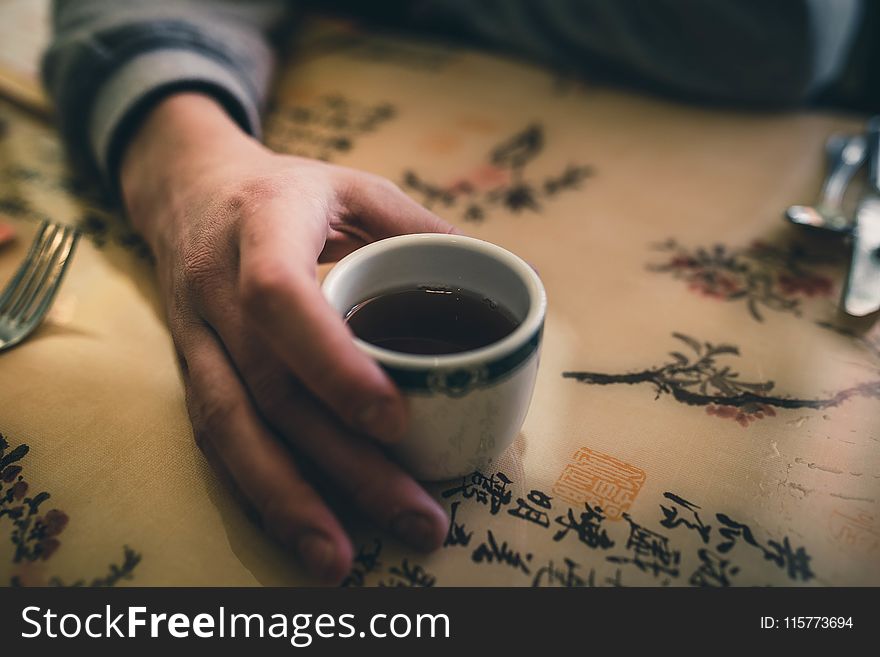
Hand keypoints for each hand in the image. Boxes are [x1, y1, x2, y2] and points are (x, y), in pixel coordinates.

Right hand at [121, 93, 456, 581]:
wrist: (188, 189)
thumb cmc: (289, 191)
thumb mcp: (355, 187)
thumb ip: (423, 230)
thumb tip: (514, 279)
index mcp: (263, 224)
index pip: (280, 296)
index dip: (331, 361)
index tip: (395, 419)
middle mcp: (217, 285)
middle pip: (269, 387)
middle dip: (341, 462)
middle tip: (415, 515)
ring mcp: (196, 334)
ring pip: (231, 428)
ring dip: (288, 500)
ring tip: (344, 559)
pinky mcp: (192, 371)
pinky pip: (218, 439)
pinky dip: (260, 489)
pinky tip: (302, 531)